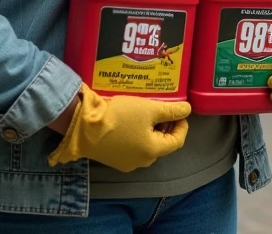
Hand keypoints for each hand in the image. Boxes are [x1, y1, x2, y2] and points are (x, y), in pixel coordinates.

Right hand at [47, 84, 190, 171]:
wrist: (83, 126)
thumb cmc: (120, 117)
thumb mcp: (149, 109)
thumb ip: (171, 111)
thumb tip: (188, 110)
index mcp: (154, 152)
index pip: (177, 140)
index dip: (181, 124)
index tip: (179, 110)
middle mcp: (142, 162)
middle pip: (162, 143)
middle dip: (164, 125)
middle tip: (160, 108)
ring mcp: (126, 163)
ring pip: (146, 145)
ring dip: (149, 130)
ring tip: (145, 112)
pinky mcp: (113, 159)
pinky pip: (131, 146)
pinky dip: (135, 135)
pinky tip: (129, 121)